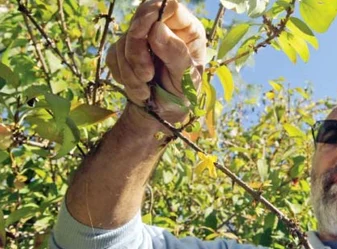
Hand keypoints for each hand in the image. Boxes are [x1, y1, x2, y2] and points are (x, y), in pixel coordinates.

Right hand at [106, 0, 205, 125]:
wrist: (162, 114)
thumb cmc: (182, 95)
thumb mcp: (186, 80)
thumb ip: (176, 54)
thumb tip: (157, 28)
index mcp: (187, 30)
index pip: (170, 5)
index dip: (151, 13)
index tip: (139, 32)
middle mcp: (166, 29)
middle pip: (141, 19)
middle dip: (136, 49)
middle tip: (146, 74)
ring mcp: (144, 38)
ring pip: (125, 39)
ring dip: (130, 69)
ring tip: (145, 89)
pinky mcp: (126, 50)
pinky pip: (113, 54)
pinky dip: (122, 74)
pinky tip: (137, 88)